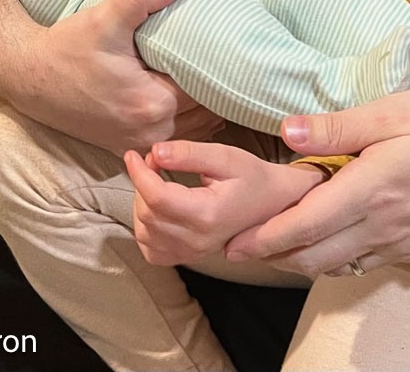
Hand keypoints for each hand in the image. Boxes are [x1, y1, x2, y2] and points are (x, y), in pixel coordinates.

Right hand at [7, 0, 222, 153]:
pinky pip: (175, 139)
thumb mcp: (106, 17)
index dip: (220, 64)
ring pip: (195, 128)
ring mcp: (140, 144)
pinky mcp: (128, 147)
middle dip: (216, 85)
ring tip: (209, 71)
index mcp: (153, 103)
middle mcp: (151, 132)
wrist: (30, 77)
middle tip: (223, 54)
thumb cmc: (68, 48)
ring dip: (205, 104)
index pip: (209, 86)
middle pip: (207, 110)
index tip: (224, 42)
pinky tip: (187, 94)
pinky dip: (188, 121)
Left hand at [124, 140, 324, 265]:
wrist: (275, 204)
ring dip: (141, 204)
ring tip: (155, 181)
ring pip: (145, 234)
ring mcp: (193, 253)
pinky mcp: (190, 257)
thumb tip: (155, 151)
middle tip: (153, 160)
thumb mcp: (225, 156)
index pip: (156, 197)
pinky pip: (152, 251)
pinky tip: (156, 208)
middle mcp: (197, 240)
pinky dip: (145, 230)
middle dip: (141, 183)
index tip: (134, 153)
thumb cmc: (252, 177)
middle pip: (147, 214)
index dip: (139, 173)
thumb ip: (189, 154)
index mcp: (207, 214)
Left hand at [224, 90, 409, 275]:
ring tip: (270, 248)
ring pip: (337, 264)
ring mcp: (400, 243)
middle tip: (238, 247)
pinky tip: (320, 247)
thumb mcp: (393, 111)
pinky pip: (362, 264)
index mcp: (372, 188)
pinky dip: (332, 261)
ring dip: (300, 261)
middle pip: (314, 255)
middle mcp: (383, 225)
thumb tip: (287, 132)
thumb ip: (338, 126)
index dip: (266, 236)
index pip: (306, 223)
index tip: (234, 239)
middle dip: (272, 255)